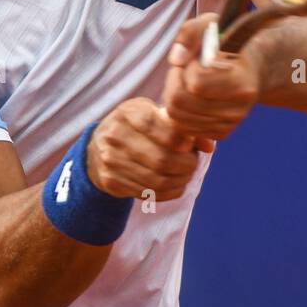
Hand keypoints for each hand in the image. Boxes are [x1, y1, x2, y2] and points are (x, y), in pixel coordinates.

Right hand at [87, 98, 211, 201]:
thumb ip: (182, 126)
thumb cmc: (135, 127)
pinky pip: (148, 193)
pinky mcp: (111, 182)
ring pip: (157, 179)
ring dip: (180, 180)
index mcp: (128, 113)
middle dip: (186, 164)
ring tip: (186, 174)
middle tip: (192, 163)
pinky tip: (175, 185)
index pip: (160, 128)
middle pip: (162, 159)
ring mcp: (110, 160)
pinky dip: (168, 192)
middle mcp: (115, 135)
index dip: (182, 139)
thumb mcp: (153, 115)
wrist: (96, 148)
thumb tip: (209, 146)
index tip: (189, 145)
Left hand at [160, 14, 261, 140]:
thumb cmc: (231, 41)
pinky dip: (180, 112)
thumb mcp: (213, 24)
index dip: (186, 67)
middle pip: (180, 103)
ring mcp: (231, 124)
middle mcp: (239, 109)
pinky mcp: (222, 133)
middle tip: (182, 70)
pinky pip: (184, 129)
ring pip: (178, 119)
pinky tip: (190, 96)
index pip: (196, 83)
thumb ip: (190, 33)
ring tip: (186, 81)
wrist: (257, 66)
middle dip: (173, 82)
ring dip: (174, 96)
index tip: (193, 58)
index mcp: (242, 81)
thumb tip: (176, 60)